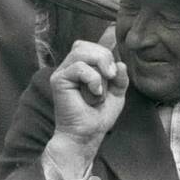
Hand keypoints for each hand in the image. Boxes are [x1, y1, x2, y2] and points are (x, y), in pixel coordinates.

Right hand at [49, 41, 127, 158]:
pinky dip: (92, 78)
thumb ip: (120, 77)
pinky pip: (78, 67)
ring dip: (98, 67)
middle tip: (111, 77)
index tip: (114, 74)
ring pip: (81, 52)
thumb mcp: (117, 93)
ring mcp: (62, 73)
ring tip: (101, 87)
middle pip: (84, 45)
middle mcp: (68, 67)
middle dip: (104, 57)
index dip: (104, 54)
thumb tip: (120, 64)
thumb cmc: (99, 115)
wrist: (87, 134)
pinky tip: (95, 92)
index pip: (89, 46)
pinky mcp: (58, 80)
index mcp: (80, 67)